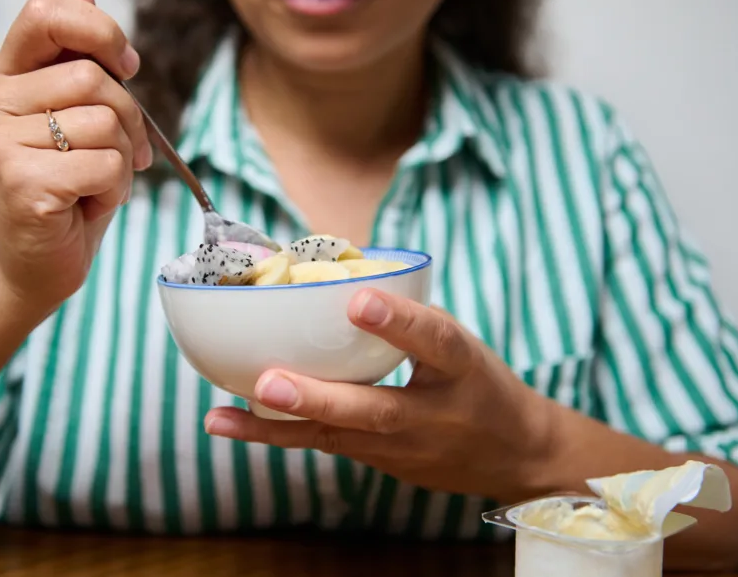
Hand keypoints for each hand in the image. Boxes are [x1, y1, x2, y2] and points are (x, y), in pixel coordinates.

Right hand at [0, 0, 152, 309]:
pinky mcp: (22, 183)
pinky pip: (106, 165)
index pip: (46, 12)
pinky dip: (115, 189)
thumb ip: (80, 52)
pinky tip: (86, 204)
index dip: (100, 30)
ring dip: (123, 159)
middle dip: (129, 120)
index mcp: (7, 77)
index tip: (125, 65)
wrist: (40, 263)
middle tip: (120, 152)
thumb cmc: (68, 187)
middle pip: (94, 78)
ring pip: (106, 123)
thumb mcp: (82, 113)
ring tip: (95, 182)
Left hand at [204, 288, 558, 501]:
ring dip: (275, 428)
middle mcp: (432, 413)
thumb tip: (338, 274)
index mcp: (461, 368)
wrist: (516, 454)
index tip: (360, 299)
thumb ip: (409, 317)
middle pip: (373, 410)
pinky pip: (324, 445)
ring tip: (221, 417)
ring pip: (336, 437)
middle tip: (269, 382)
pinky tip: (230, 422)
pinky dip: (277, 434)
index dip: (399, 321)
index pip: (436, 341)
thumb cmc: (479, 382)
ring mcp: (404, 448)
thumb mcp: (460, 342)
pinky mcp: (380, 463)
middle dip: (317, 398)